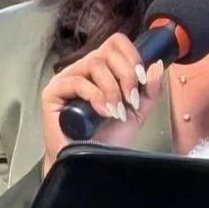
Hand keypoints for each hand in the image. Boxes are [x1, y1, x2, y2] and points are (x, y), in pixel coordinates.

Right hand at [39, 34, 160, 173]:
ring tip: (116, 112)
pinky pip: (77, 81)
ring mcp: (65, 79)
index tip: (141, 80)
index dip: (132, 56)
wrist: (91, 164)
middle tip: (130, 101)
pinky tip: (102, 113)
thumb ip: (150, 90)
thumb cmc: (108, 138)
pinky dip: (95, 96)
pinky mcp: (52, 92)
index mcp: (101, 69)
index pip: (116, 42)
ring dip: (112, 88)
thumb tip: (156, 65)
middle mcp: (82, 69)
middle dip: (126, 75)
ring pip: (94, 64)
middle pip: (107, 52)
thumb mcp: (137, 112)